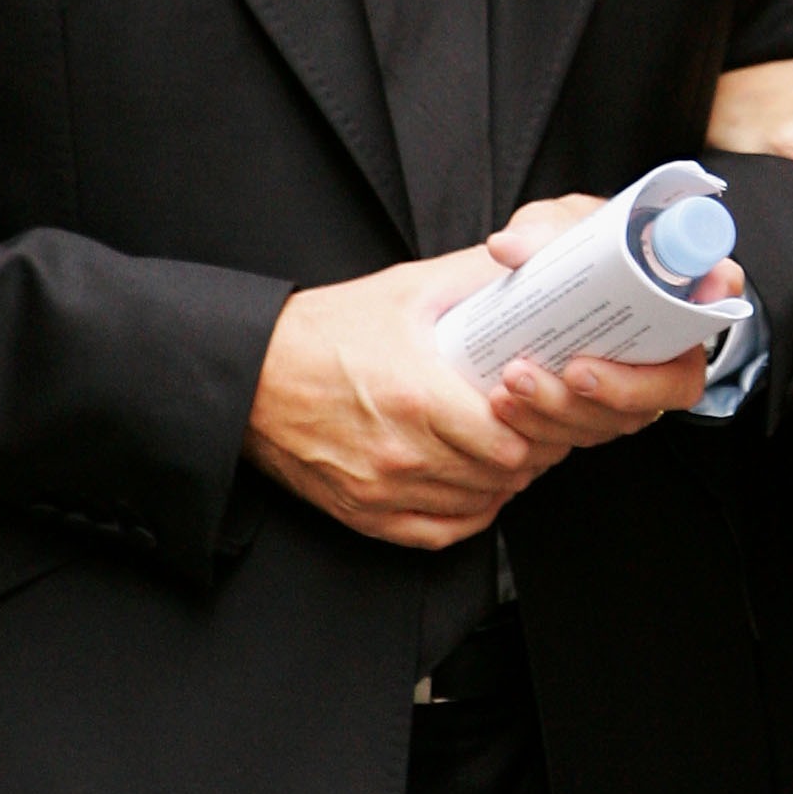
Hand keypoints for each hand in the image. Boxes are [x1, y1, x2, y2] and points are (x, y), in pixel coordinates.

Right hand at [244, 244, 571, 547]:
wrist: (252, 372)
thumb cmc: (327, 330)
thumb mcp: (406, 290)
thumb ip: (474, 277)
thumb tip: (533, 259)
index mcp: (417, 397)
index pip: (508, 441)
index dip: (536, 426)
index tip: (540, 406)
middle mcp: (401, 453)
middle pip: (498, 476)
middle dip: (526, 452)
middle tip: (535, 428)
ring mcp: (381, 489)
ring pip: (473, 504)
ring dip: (499, 482)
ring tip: (508, 452)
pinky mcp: (363, 512)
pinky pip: (437, 534)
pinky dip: (466, 513)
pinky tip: (476, 488)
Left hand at [476, 194, 739, 451]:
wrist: (528, 289)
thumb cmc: (561, 250)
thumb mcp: (553, 229)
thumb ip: (538, 235)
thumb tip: (507, 249)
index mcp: (672, 286)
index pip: (718, 286)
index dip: (720, 289)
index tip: (708, 288)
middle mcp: (667, 344)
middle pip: (674, 382)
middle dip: (622, 388)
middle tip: (573, 372)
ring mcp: (636, 385)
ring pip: (622, 418)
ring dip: (567, 410)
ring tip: (514, 385)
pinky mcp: (598, 413)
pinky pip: (583, 433)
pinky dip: (542, 425)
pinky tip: (506, 406)